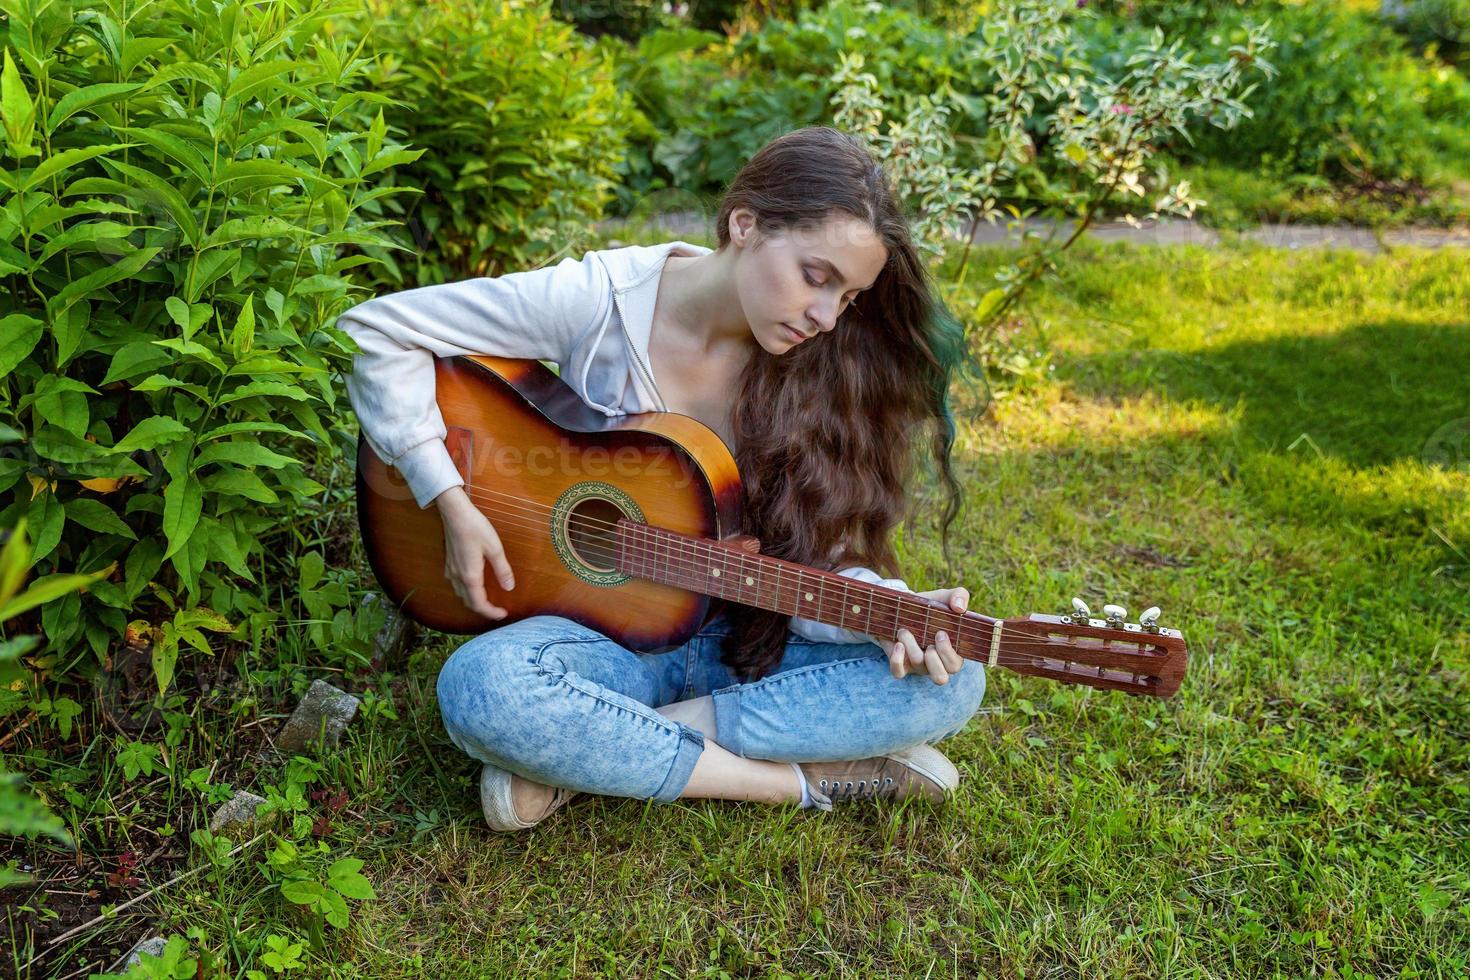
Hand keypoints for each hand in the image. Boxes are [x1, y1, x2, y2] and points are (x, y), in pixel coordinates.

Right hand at [435, 486, 515, 619]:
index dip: (491, 613)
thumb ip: (502, 570)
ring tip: (487, 599)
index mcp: (470, 576)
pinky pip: (456, 584)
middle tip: (497, 610)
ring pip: (461, 594)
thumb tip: (509, 587)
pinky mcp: (448, 562)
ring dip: (473, 600)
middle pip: (469, 602)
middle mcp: (457, 576)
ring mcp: (451, 569)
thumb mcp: (495, 548)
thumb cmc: (475, 527)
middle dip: (483, 609)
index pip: (479, 604)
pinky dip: (466, 590)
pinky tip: (473, 583)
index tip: (503, 614)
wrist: (454, 512)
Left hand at [888, 586, 969, 684]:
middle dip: (934, 659)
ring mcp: (918, 666)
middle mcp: (936, 663)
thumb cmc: (930, 607)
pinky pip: (898, 672)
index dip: (948, 654)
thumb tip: (960, 607)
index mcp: (951, 652)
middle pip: (940, 677)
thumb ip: (959, 596)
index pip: (955, 665)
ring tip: (905, 630)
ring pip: (919, 667)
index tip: (941, 633)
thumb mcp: (945, 598)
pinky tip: (898, 644)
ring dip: (912, 647)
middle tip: (930, 639)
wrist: (904, 608)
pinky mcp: (901, 665)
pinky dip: (897, 660)